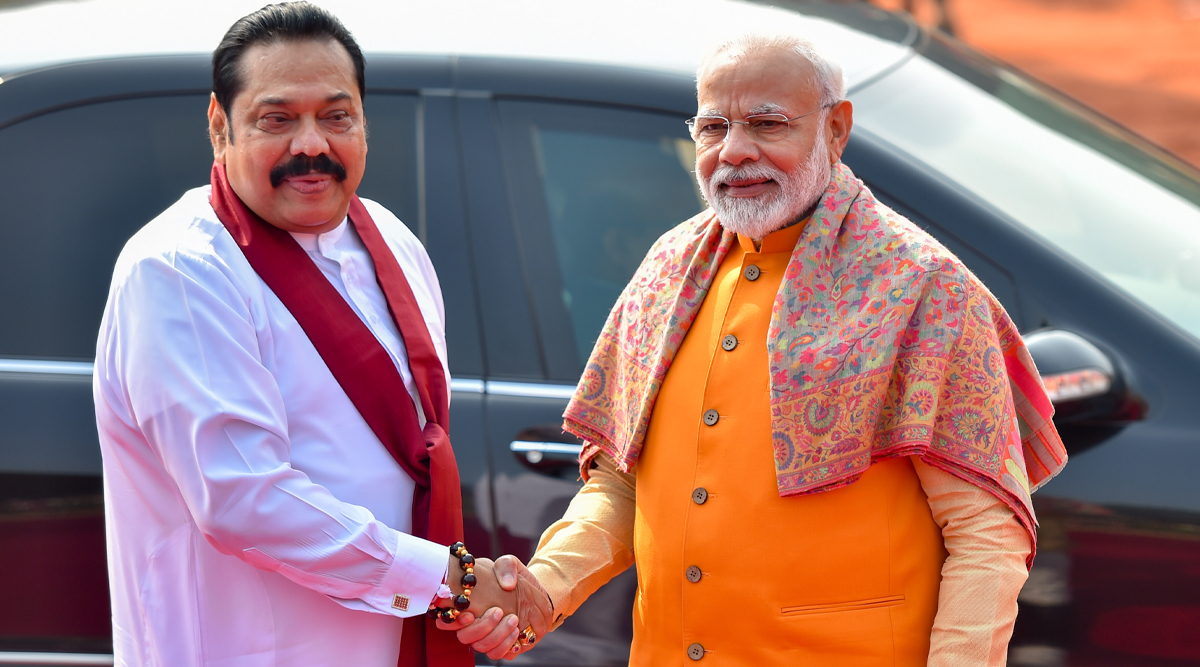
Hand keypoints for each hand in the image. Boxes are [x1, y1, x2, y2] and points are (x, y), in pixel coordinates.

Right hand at [436, 555, 551, 659]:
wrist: (532, 592)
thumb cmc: (513, 577)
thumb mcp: (509, 564)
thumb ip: (506, 567)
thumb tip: (508, 584)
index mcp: (465, 605)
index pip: (446, 621)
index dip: (453, 622)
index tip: (469, 614)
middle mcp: (471, 625)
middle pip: (465, 637)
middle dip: (482, 626)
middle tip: (498, 611)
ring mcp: (484, 637)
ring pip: (481, 647)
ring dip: (496, 635)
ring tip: (514, 619)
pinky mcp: (500, 646)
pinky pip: (497, 654)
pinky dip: (506, 645)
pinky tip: (516, 631)